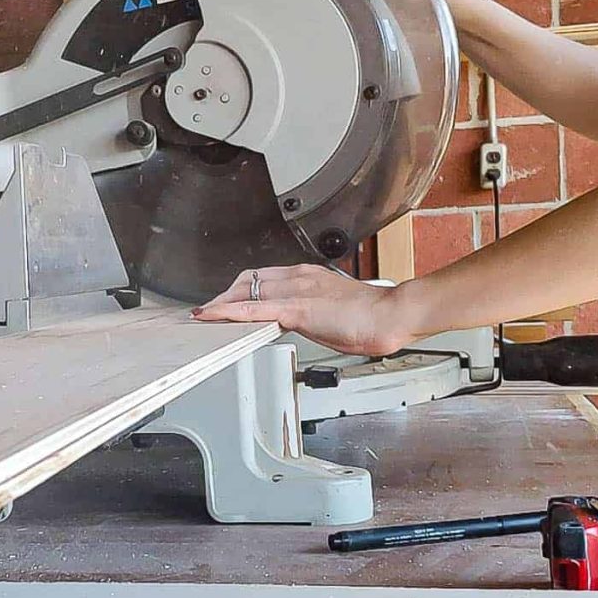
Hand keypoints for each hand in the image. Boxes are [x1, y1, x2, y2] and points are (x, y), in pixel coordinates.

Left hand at [191, 264, 411, 355]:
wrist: (392, 316)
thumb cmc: (371, 317)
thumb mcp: (332, 311)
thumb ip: (311, 312)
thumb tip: (299, 321)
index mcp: (308, 276)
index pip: (263, 278)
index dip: (240, 290)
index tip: (228, 301)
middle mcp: (299, 277)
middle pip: (249, 282)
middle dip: (226, 296)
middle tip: (211, 312)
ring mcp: (297, 291)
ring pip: (247, 292)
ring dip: (222, 304)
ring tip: (205, 316)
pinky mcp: (297, 308)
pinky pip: (254, 309)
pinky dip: (229, 312)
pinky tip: (214, 316)